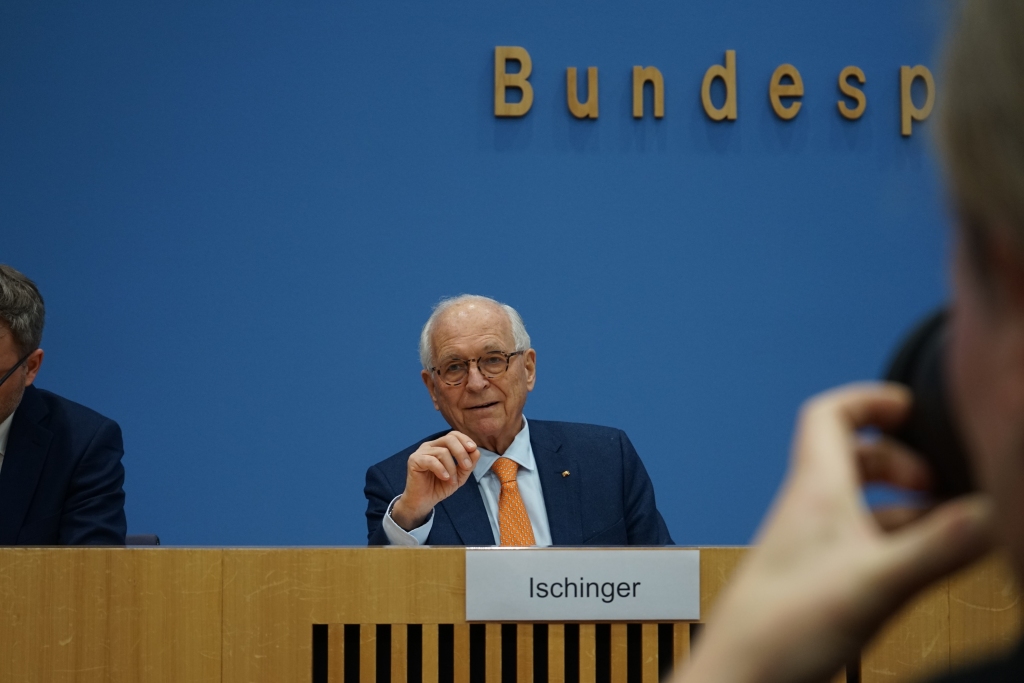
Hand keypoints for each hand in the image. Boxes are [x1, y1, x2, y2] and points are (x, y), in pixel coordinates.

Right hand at [390, 431, 480, 530]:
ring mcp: (421, 452)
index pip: (453, 435)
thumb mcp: (459, 476)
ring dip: (451, 468)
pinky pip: (431, 460)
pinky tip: (445, 478)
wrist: (424, 501)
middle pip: (449, 439)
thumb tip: (476, 451)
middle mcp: (430, 446)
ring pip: (442, 452)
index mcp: (440, 445)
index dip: (465, 440)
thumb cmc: (440, 486)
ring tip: (452, 480)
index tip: (473, 449)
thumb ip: (468, 465)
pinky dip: (441, 469)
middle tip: (466, 467)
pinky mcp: (414, 460)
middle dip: (461, 452)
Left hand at [680, 383, 993, 682]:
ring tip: (946, 525)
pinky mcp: (817, 578)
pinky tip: (919, 565)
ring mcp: (811, 544)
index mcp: (815, 490)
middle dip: (899, 458)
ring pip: (859, 503)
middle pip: (851, 457)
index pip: (829, 415)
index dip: (868, 400)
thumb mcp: (876, 582)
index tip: (912, 405)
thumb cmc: (782, 628)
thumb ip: (938, 547)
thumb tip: (993, 511)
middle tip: (938, 481)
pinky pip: (859, 541)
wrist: (740, 677)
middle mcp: (809, 510)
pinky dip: (894, 541)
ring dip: (902, 504)